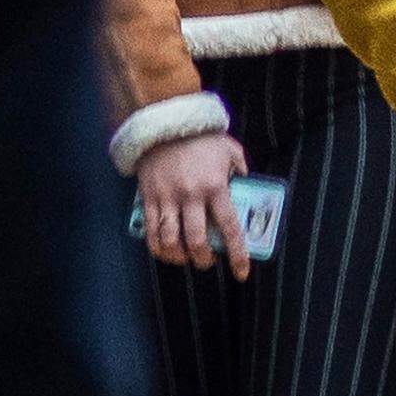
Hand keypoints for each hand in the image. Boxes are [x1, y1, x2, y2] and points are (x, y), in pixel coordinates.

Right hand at [136, 132, 248, 270]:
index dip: (237, 254)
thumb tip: (247, 182)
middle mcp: (190, 196)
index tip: (241, 272)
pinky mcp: (148, 197)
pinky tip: (165, 252)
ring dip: (179, 257)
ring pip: (170, 240)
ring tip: (185, 259)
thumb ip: (241, 167)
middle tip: (208, 262)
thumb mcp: (229, 149)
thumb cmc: (200, 137)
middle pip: (196, 241)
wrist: (163, 123)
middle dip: (203, 259)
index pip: (229, 227)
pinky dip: (157, 247)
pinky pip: (151, 230)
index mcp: (215, 186)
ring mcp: (167, 198)